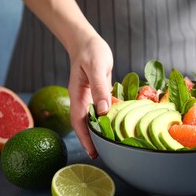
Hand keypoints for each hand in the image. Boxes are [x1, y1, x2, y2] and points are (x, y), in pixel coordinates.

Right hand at [68, 34, 112, 158]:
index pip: (79, 122)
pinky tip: (117, 125)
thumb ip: (99, 88)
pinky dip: (108, 119)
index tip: (93, 153)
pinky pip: (102, 110)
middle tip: (105, 155)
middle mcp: (83, 100)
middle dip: (93, 140)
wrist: (87, 41)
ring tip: (111, 145)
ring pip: (94, 119)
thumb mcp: (96, 67)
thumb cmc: (91, 51)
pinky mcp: (98, 94)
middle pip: (86, 124)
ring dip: (100, 131)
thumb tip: (103, 111)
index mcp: (78, 96)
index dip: (85, 138)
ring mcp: (90, 97)